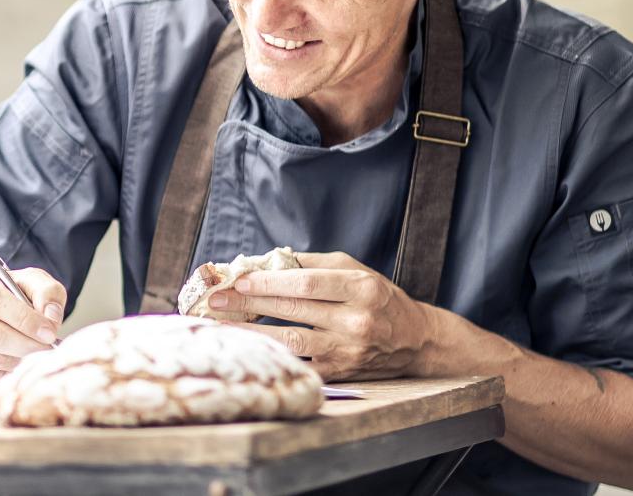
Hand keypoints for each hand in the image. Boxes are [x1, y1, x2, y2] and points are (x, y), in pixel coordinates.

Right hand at [0, 262, 66, 380]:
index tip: (49, 332)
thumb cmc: (6, 296)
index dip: (24, 318)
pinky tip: (16, 361)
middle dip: (26, 344)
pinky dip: (6, 372)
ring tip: (35, 353)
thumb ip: (46, 291)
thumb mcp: (29, 282)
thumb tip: (49, 316)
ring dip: (19, 360)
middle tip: (47, 349)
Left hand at [210, 251, 437, 381]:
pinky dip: (272, 353)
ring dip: (252, 332)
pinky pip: (300, 362)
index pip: (305, 285)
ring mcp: (348, 350)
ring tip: (221, 324)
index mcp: (361, 288)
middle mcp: (356, 321)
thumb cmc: (378, 297)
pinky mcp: (342, 372)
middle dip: (249, 303)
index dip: (269, 283)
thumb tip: (264, 260)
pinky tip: (248, 346)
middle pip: (292, 311)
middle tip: (217, 299)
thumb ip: (311, 263)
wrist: (416, 340)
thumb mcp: (354, 270)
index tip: (239, 279)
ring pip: (291, 341)